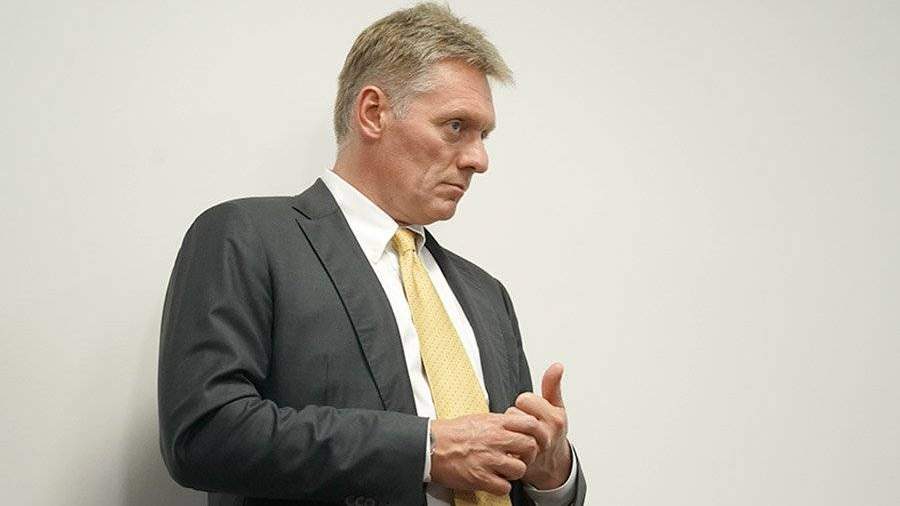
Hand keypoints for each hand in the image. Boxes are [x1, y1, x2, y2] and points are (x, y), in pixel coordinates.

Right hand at [430, 412, 539, 495]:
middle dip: (528, 455)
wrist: (431, 445)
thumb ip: (499, 422)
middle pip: (530, 447)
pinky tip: (494, 481)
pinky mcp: (481, 477)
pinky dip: (501, 487)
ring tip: (505, 471)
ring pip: (520, 469)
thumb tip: (514, 424)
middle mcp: (495, 440)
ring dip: (514, 473)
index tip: (531, 440)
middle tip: (521, 458)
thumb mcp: (479, 418)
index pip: (530, 424)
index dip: (535, 434)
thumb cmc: (451, 433)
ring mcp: (489, 459)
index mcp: (496, 423)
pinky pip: (504, 487)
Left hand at [505, 362, 571, 489]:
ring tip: (515, 432)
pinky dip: (504, 444)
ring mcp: (535, 450)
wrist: (551, 463)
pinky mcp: (523, 462)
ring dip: (508, 429)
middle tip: (521, 422)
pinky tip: (510, 443)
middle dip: (514, 415)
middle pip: (515, 413)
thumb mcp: (556, 407)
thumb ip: (552, 385)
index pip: (525, 399)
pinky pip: (506, 447)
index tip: (529, 409)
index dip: (524, 402)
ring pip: (509, 429)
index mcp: (555, 418)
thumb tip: (557, 365)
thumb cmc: (552, 430)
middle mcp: (546, 434)